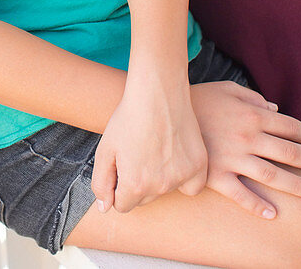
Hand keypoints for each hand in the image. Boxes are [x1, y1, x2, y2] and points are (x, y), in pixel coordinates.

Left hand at [92, 71, 207, 212]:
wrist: (157, 92)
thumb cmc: (129, 117)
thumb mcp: (105, 148)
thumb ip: (101, 182)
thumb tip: (105, 207)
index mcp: (135, 185)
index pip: (122, 205)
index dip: (118, 186)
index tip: (121, 165)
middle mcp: (160, 187)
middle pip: (144, 199)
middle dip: (137, 183)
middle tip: (137, 153)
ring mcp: (182, 177)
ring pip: (166, 191)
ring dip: (159, 178)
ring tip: (154, 148)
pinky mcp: (199, 166)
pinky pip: (192, 186)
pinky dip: (184, 178)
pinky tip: (175, 159)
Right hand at [190, 80, 300, 217]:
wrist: (166, 112)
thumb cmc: (198, 98)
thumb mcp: (227, 89)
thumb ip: (253, 98)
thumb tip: (274, 110)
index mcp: (251, 115)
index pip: (289, 126)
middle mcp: (247, 137)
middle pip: (288, 153)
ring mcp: (233, 158)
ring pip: (273, 176)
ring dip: (295, 186)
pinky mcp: (217, 175)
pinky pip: (242, 194)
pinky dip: (258, 206)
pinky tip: (272, 213)